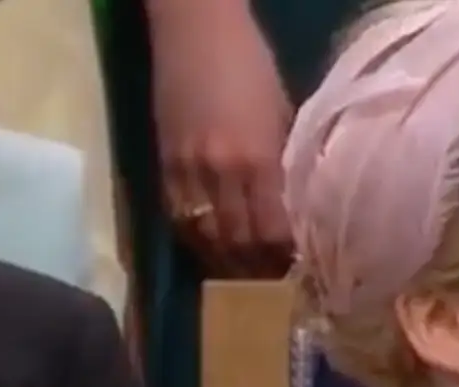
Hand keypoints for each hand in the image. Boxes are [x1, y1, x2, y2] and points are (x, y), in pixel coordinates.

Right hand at [149, 11, 293, 274]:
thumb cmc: (251, 63)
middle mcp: (220, 172)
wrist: (194, 35)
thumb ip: (284, 159)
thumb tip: (293, 203)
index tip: (297, 265)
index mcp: (258, 156)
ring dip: (222, 259)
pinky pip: (178, 218)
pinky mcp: (161, 167)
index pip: (273, 228)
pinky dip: (194, 238)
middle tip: (270, 278)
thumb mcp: (282, 110)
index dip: (284, 255)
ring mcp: (185, 172)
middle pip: (237, 241)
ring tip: (239, 270)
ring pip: (203, 237)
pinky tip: (207, 244)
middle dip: (254, 266)